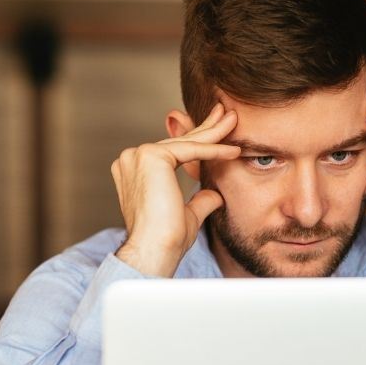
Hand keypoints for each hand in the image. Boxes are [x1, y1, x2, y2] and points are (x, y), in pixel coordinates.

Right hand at [111, 103, 240, 276]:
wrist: (154, 250)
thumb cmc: (166, 239)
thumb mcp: (187, 214)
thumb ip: (198, 199)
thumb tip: (214, 194)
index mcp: (134, 171)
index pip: (172, 151)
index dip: (197, 142)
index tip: (218, 132)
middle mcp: (132, 159)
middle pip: (178, 142)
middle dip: (206, 128)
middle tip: (226, 113)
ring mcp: (138, 156)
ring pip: (185, 143)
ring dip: (212, 133)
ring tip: (233, 121)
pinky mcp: (151, 156)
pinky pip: (190, 150)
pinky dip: (213, 150)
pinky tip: (233, 150)